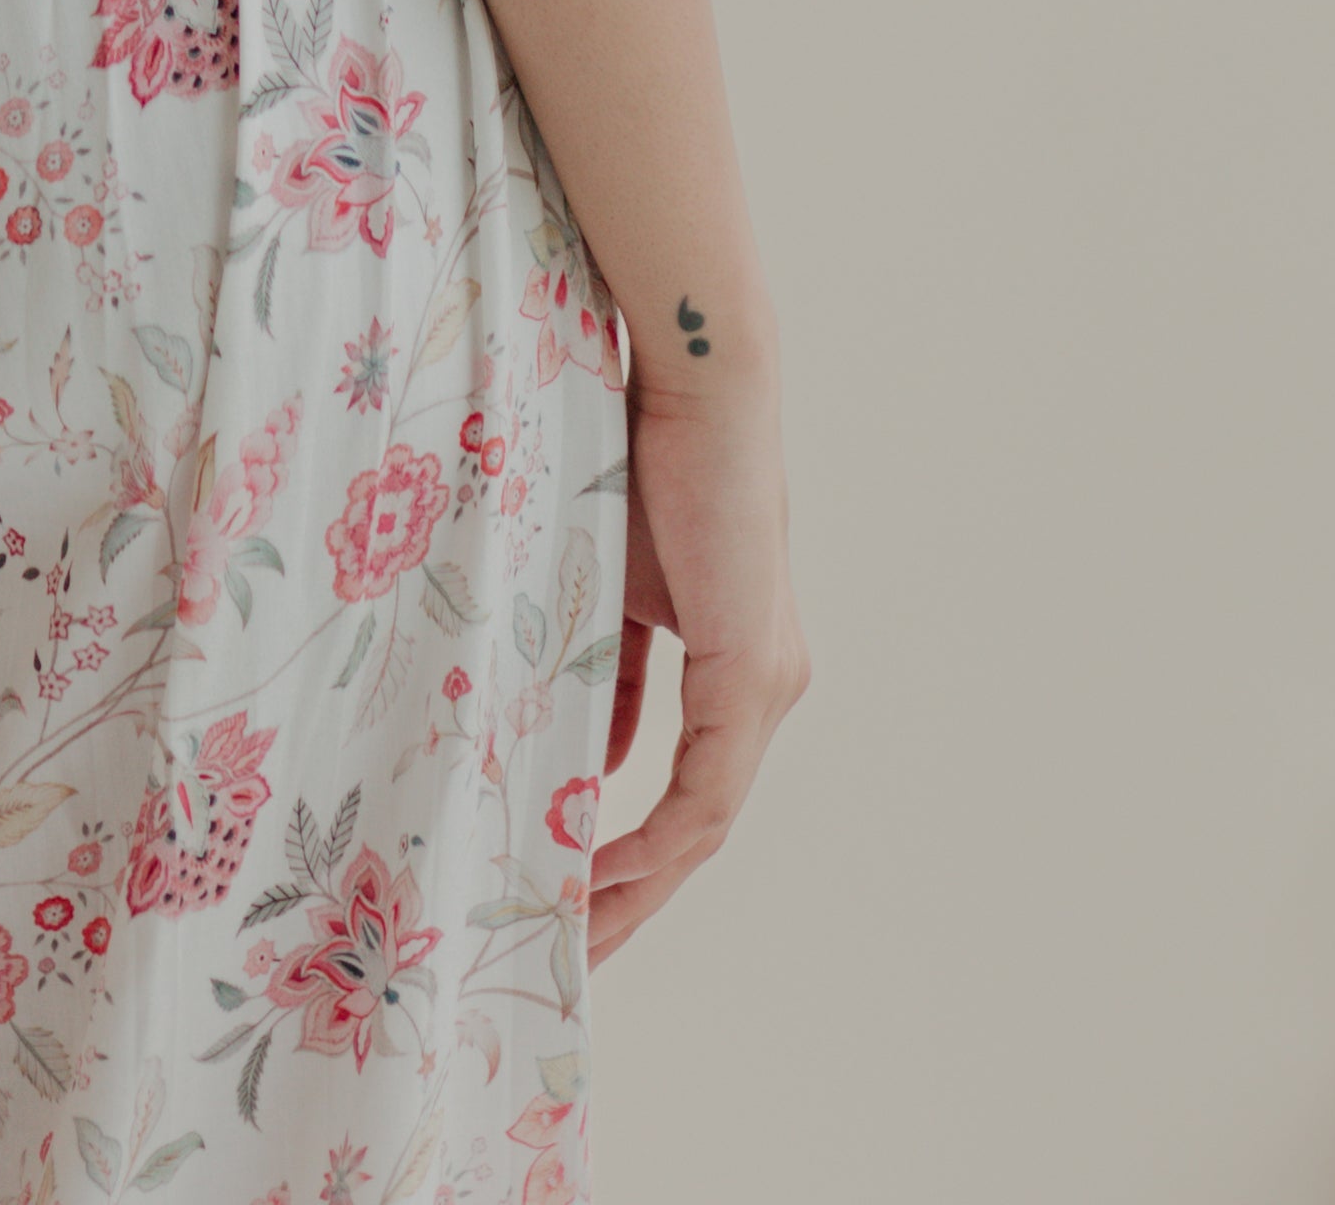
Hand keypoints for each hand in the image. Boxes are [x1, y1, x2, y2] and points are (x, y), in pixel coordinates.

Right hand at [589, 373, 806, 963]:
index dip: (628, 844)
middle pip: (695, 826)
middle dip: (632, 894)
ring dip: (638, 882)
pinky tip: (600, 866)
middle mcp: (764, 684)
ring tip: (578, 929)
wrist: (692, 385)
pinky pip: (705, 792)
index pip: (680, 783)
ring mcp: (766, 684)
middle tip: (573, 949)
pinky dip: (653, 835)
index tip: (568, 885)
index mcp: (733, 660)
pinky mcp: (754, 674)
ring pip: (702, 821)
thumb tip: (568, 747)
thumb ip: (596, 662)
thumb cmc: (638, 456)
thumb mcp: (604, 582)